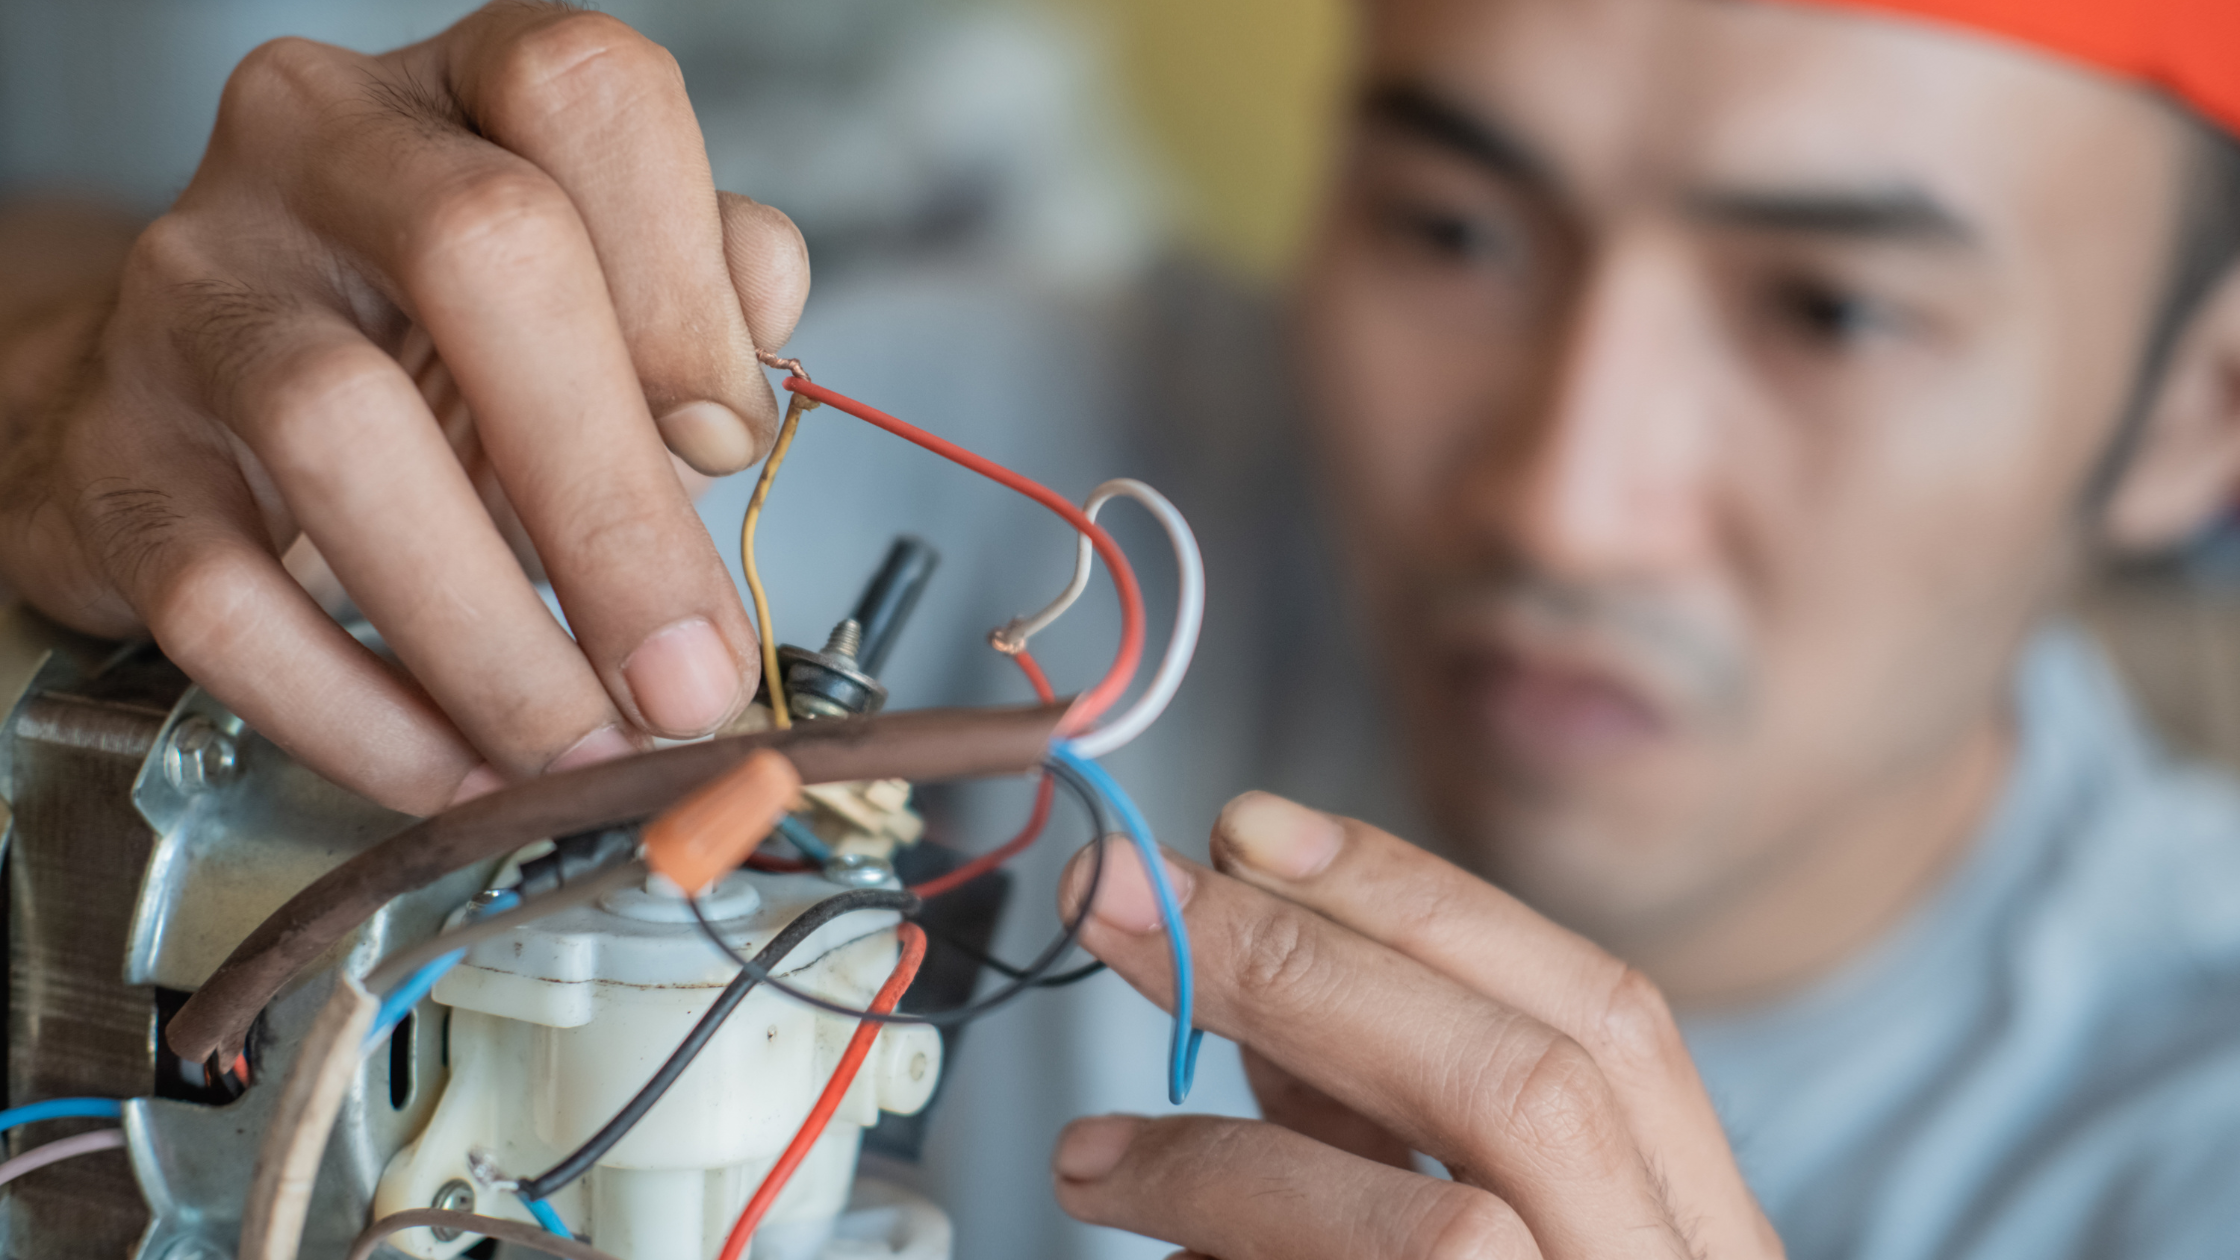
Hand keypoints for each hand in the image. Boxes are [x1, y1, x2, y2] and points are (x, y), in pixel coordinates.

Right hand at [0, 3, 807, 813]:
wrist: (208, 413)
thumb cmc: (448, 355)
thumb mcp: (602, 309)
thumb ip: (705, 319)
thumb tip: (740, 415)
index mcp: (470, 94)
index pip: (588, 95)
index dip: (683, 278)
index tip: (726, 445)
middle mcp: (318, 150)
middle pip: (480, 252)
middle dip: (611, 498)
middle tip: (688, 674)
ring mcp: (196, 293)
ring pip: (341, 431)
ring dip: (494, 636)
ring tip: (587, 750)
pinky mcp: (116, 459)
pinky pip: (227, 600)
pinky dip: (365, 717)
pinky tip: (464, 773)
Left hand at [1053, 792, 1782, 1258]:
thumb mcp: (1476, 1252)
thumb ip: (1388, 1143)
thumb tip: (1258, 998)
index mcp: (1702, 1247)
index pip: (1607, 1016)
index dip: (1426, 900)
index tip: (1253, 829)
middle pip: (1540, 1077)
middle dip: (1314, 957)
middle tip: (1128, 899)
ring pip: (1458, 1227)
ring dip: (1244, 1151)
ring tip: (1096, 1143)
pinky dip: (1240, 1231)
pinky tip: (1140, 1220)